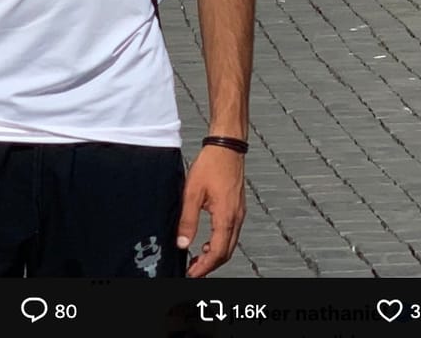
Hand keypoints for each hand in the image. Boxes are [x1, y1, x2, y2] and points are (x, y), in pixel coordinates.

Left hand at [176, 144, 246, 276]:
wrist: (227, 146)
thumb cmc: (212, 164)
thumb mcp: (192, 193)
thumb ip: (187, 220)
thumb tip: (182, 243)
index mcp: (226, 215)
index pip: (217, 251)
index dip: (204, 267)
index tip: (191, 273)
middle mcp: (236, 216)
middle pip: (226, 252)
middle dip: (210, 265)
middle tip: (192, 271)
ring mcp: (239, 212)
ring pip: (230, 243)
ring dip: (214, 255)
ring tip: (197, 260)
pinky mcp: (237, 207)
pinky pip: (231, 233)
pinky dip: (219, 243)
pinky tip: (206, 243)